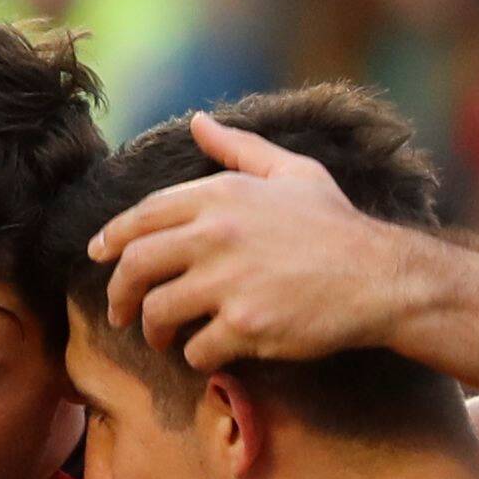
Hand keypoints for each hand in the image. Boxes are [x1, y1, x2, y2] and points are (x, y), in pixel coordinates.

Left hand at [93, 110, 432, 371]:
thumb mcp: (291, 173)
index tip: (99, 254)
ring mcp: (228, 281)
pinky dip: (197, 357)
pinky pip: (196, 349)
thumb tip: (199, 121)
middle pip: (137, 266)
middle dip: (119, 294)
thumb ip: (238, 149)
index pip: (144, 216)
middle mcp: (217, 234)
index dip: (113, 237)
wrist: (379, 277)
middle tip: (119, 312)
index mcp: (221, 195)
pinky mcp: (244, 324)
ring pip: (158, 312)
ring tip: (163, 338)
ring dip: (154, 331)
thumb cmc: (337, 225)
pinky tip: (210, 354)